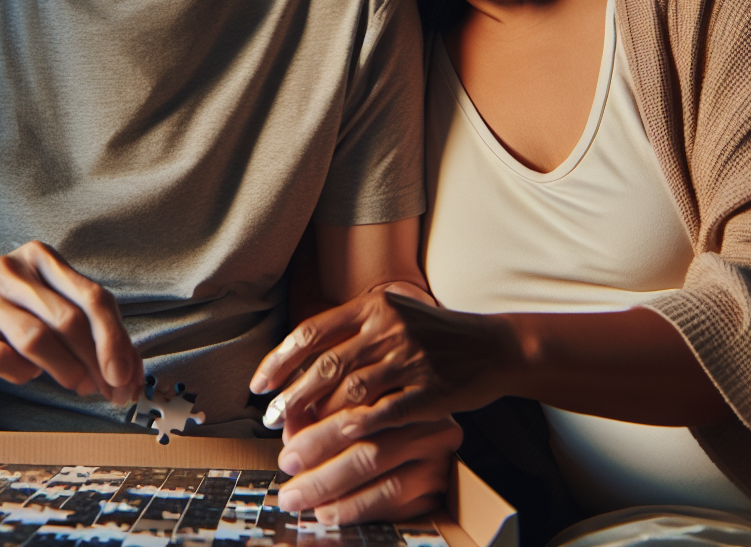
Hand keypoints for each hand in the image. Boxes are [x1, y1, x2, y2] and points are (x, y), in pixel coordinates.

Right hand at [0, 241, 142, 404]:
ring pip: (37, 339)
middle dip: (96, 360)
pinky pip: (1, 359)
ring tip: (78, 385)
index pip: (92, 297)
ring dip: (66, 370)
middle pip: (69, 319)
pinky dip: (23, 373)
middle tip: (108, 389)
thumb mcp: (46, 298)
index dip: (115, 339)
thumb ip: (87, 325)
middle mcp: (13, 269)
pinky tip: (29, 374)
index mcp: (42, 257)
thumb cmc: (9, 306)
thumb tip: (129, 372)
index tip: (127, 375)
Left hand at [250, 291, 506, 436]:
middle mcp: (388, 327)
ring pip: (349, 394)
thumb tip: (302, 363)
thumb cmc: (434, 334)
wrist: (491, 346)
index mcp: (373, 305)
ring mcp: (409, 358)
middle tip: (270, 422)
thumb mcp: (394, 314)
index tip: (259, 385)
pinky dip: (354, 431)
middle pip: (325, 366)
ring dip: (317, 423)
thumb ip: (354, 331)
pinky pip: (383, 415)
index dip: (280, 360)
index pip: (313, 331)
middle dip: (291, 398)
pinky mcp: (429, 390)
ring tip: (295, 443)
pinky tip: (335, 446)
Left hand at [277, 413, 462, 523]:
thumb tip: (289, 429)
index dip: (317, 431)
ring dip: (332, 489)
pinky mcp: (438, 486)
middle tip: (288, 476)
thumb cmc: (385, 420)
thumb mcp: (358, 407)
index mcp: (406, 392)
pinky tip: (330, 510)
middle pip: (367, 445)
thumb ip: (322, 413)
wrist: (443, 449)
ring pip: (378, 473)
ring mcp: (436, 454)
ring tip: (301, 497)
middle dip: (319, 463)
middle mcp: (425, 420)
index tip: (287, 446)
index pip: (357, 410)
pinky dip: (356, 507)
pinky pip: (393, 500)